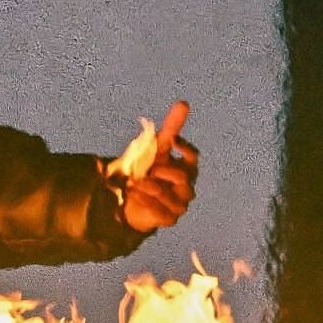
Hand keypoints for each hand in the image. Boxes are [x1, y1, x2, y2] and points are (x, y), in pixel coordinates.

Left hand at [121, 100, 198, 232]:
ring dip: (147, 185)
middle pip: (182, 177)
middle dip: (161, 170)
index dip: (182, 150)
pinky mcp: (168, 219)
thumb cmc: (148, 171)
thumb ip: (171, 127)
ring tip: (132, 182)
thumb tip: (184, 103)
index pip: (193, 157)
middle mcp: (187, 187)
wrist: (130, 201)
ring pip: (167, 194)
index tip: (169, 142)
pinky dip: (144, 200)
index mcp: (187, 168)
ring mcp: (179, 205)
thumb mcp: (155, 148)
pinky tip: (132, 193)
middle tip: (146, 169)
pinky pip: (159, 211)